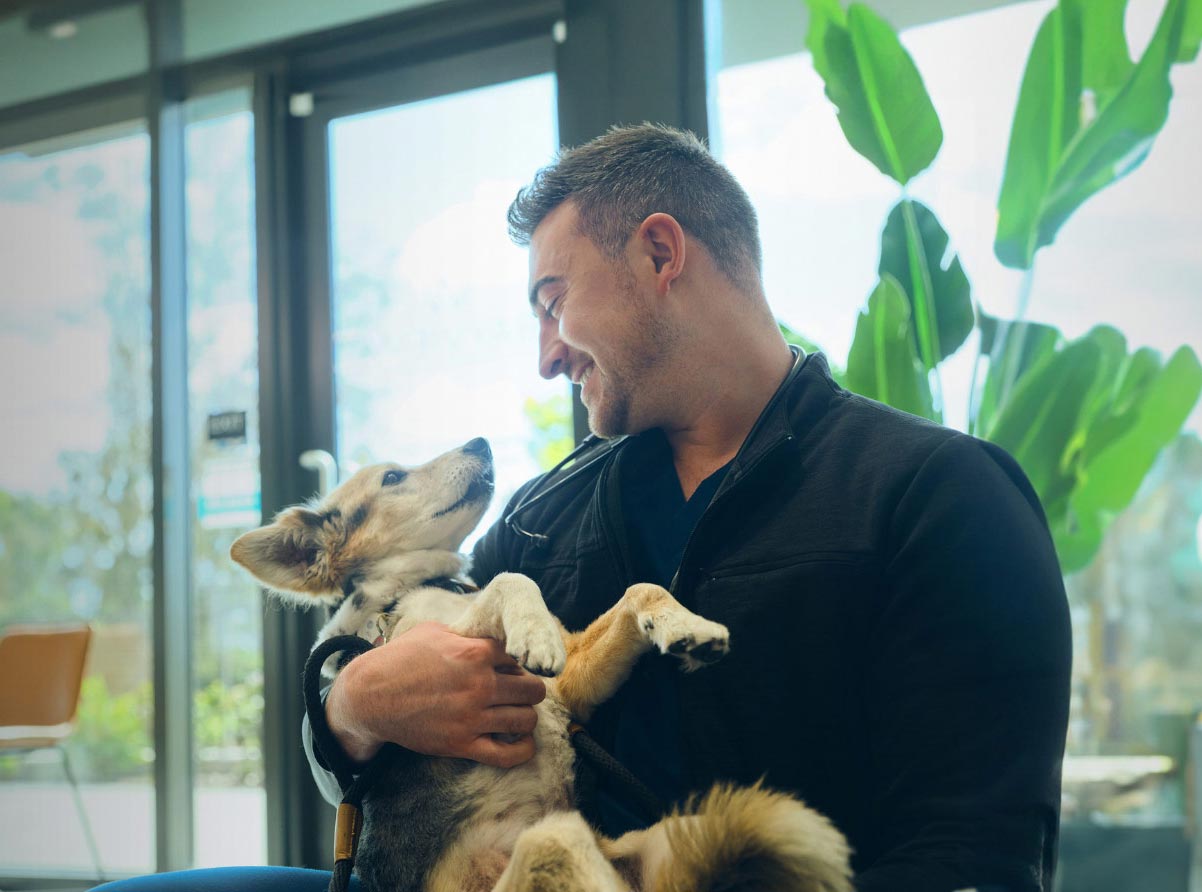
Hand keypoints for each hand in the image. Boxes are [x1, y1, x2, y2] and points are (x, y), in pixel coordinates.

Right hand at [325, 621, 547, 767]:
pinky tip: (523, 742)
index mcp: (474, 653)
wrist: (370, 697)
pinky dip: (523, 749)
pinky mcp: (461, 744)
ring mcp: (472, 717)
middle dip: (531, 689)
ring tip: (517, 712)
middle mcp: (479, 685)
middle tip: (520, 691)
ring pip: (526, 719)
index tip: (509, 665)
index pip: (520, 655)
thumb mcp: (433, 632)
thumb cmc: (399, 659)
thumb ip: (466, 634)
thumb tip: (487, 633)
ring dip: (526, 715)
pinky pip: (507, 754)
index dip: (517, 660)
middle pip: (533, 689)